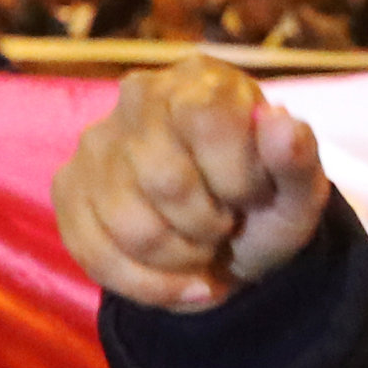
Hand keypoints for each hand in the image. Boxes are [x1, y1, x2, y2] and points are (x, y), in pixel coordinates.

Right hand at [52, 56, 330, 311]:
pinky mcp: (68, 187)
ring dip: (180, 259)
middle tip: (224, 226)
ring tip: (201, 249)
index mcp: (203, 81)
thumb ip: (297, 157)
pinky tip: (179, 280)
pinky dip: (149, 286)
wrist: (229, 241)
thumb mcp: (299, 191)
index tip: (252, 195)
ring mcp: (96, 142)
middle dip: (208, 225)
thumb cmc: (265, 203)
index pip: (207, 121)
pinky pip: (95, 254)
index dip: (236, 178)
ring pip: (130, 227)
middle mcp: (140, 97)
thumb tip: (278, 121)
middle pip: (165, 181)